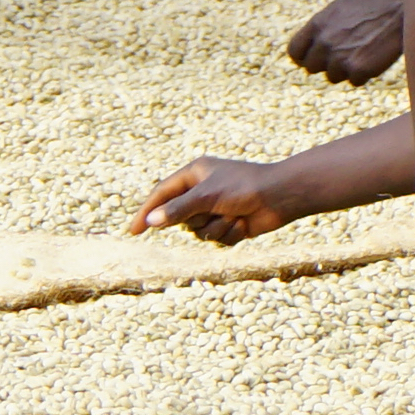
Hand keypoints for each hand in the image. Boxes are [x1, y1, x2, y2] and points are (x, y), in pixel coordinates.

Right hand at [132, 157, 295, 243]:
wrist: (281, 197)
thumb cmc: (244, 187)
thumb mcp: (207, 196)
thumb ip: (178, 209)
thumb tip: (152, 221)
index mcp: (194, 174)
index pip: (162, 194)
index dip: (147, 212)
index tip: (134, 231)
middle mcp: (202, 192)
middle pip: (180, 218)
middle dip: (197, 220)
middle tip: (214, 210)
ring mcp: (215, 209)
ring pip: (198, 232)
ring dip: (215, 229)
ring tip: (234, 216)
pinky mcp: (227, 224)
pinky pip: (215, 239)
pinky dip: (229, 235)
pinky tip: (243, 224)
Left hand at [286, 0, 407, 83]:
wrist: (402, 8)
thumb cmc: (375, 5)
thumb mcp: (341, 9)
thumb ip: (323, 29)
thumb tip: (310, 49)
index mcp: (318, 24)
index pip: (295, 52)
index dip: (305, 57)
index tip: (316, 58)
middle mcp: (325, 42)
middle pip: (313, 68)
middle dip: (327, 64)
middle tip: (346, 55)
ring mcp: (340, 57)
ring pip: (334, 77)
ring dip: (347, 69)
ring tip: (364, 51)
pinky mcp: (358, 69)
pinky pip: (355, 81)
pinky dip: (365, 74)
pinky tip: (375, 57)